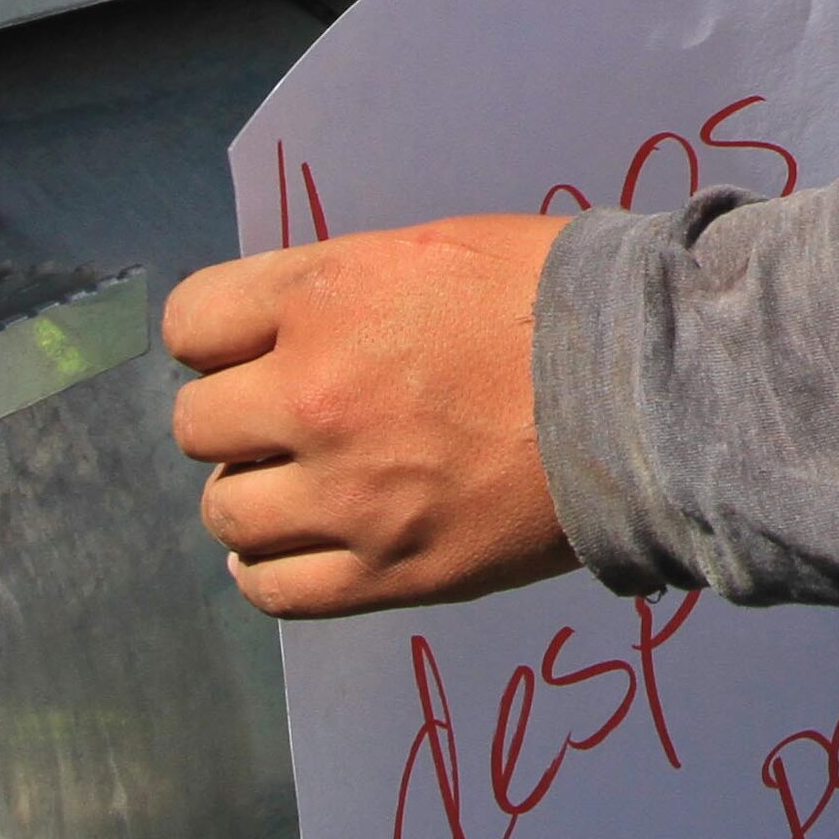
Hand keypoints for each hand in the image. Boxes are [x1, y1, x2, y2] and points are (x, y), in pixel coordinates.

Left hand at [164, 213, 580, 616]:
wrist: (648, 389)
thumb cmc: (555, 297)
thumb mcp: (436, 249)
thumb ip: (345, 289)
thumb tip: (290, 330)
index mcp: (323, 297)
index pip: (191, 324)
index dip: (220, 338)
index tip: (255, 349)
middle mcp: (311, 395)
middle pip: (198, 425)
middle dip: (238, 418)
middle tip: (292, 419)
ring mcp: (343, 494)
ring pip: (225, 510)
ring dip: (253, 494)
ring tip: (301, 488)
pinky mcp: (383, 572)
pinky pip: (271, 589)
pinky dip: (268, 568)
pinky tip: (297, 547)